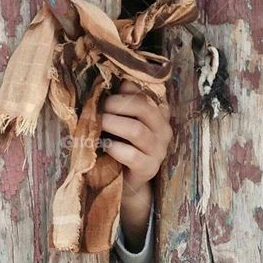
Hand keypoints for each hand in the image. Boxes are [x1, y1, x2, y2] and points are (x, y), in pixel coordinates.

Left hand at [101, 79, 172, 249]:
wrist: (125, 181)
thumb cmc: (122, 144)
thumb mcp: (123, 121)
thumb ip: (125, 102)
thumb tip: (124, 81)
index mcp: (160, 114)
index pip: (146, 94)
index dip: (126, 92)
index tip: (107, 93)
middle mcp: (164, 130)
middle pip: (143, 108)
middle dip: (117, 104)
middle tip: (100, 108)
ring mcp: (158, 151)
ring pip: (136, 130)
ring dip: (113, 124)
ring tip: (98, 124)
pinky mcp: (148, 168)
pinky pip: (131, 154)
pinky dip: (113, 147)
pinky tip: (104, 146)